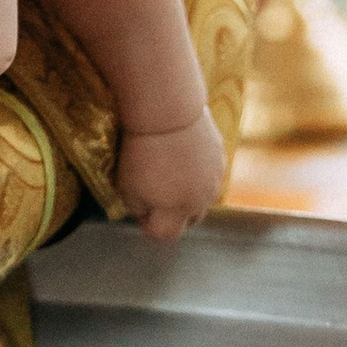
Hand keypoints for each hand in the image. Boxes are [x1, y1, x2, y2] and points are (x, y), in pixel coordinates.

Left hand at [116, 111, 225, 240]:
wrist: (168, 111)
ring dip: (187, 193)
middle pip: (188, 220)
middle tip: (154, 191)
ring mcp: (215, 179)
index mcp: (179, 212)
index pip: (164, 234)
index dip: (146, 224)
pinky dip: (197, 172)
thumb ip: (135, 208)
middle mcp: (202, 201)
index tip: (137, 206)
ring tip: (169, 171)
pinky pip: (209, 175)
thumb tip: (144, 213)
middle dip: (171, 213)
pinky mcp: (221, 157)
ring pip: (201, 198)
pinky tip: (181, 154)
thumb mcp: (126, 186)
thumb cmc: (142, 151)